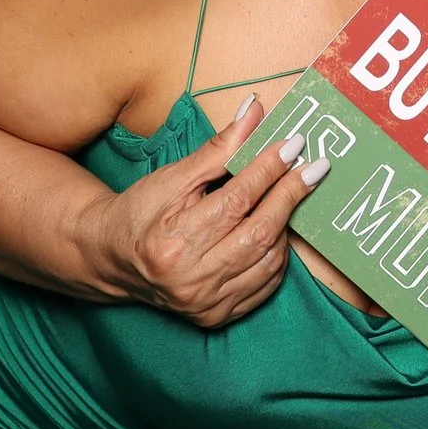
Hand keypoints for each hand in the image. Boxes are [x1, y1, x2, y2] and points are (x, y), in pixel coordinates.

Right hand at [79, 94, 325, 326]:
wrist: (113, 260)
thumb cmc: (142, 212)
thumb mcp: (174, 175)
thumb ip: (220, 147)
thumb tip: (256, 111)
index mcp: (173, 243)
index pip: (237, 200)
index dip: (270, 168)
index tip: (295, 144)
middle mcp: (190, 280)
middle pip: (259, 232)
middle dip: (291, 194)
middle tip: (315, 167)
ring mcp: (205, 304)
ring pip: (269, 260)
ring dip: (286, 224)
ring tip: (290, 195)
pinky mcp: (217, 317)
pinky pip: (265, 284)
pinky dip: (278, 254)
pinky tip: (277, 230)